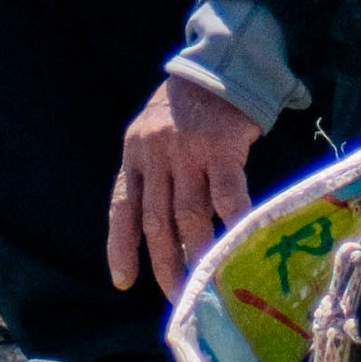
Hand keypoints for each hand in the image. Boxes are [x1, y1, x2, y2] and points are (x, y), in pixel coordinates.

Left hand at [108, 75, 261, 302]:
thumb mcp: (152, 133)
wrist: (218, 65)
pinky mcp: (221, 148)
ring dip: (197, 255)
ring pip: (188, 215)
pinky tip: (239, 246)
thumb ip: (154, 174)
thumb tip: (165, 233)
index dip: (121, 247)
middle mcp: (156, 154)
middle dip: (165, 263)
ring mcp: (187, 152)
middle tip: (178, 296)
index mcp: (135, 152)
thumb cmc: (186, 106)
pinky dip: (232, 224)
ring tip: (207, 284)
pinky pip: (227, 195)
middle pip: (155, 220)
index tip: (123, 282)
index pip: (122, 207)